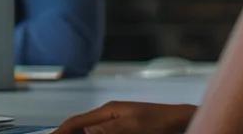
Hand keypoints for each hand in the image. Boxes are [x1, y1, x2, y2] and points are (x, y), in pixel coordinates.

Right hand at [52, 101, 196, 133]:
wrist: (182, 120)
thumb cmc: (162, 121)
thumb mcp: (133, 127)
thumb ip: (108, 130)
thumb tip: (84, 133)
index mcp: (108, 111)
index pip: (76, 122)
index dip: (60, 131)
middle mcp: (109, 116)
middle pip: (80, 127)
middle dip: (66, 133)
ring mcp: (117, 122)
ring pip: (90, 130)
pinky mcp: (126, 129)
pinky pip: (103, 132)